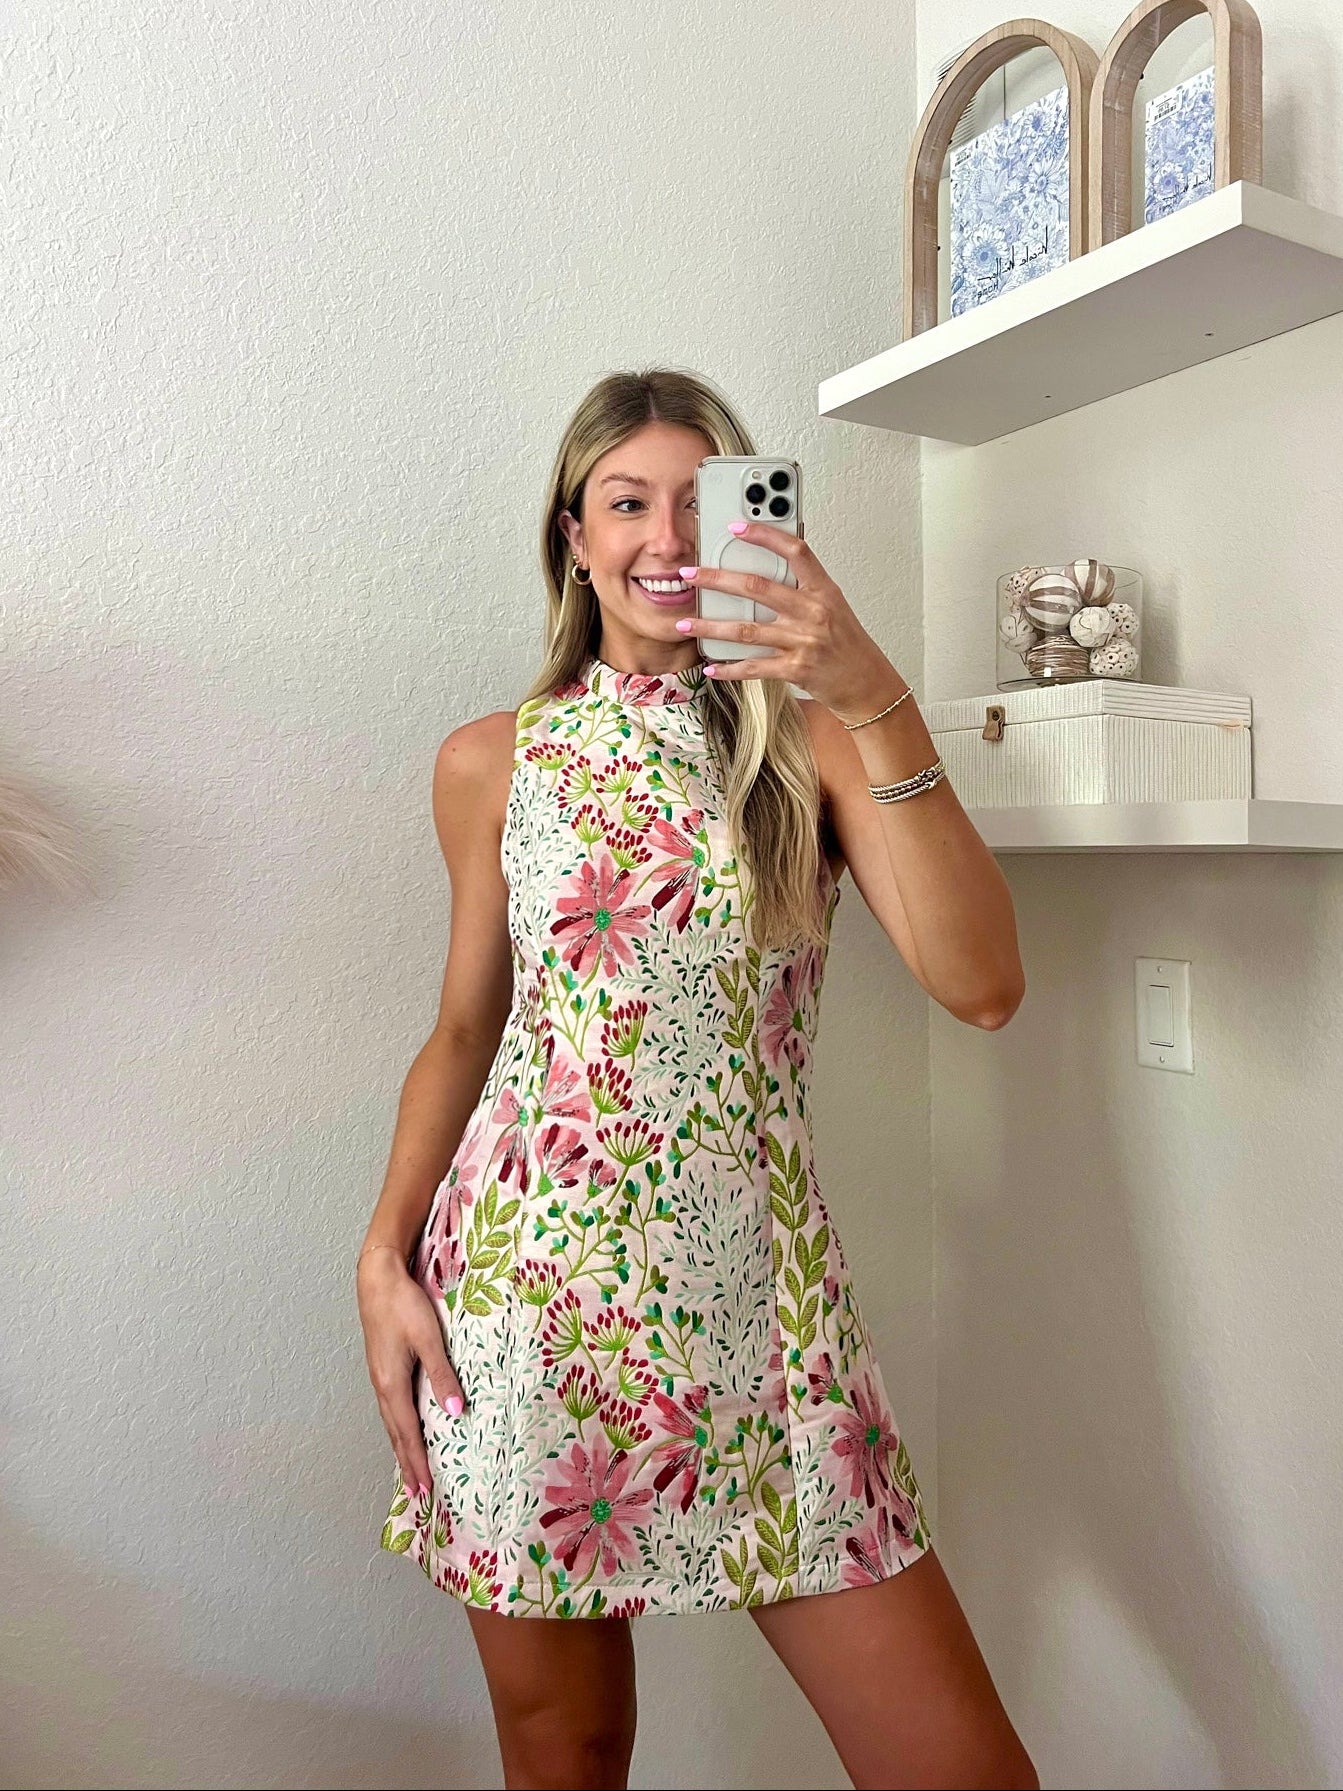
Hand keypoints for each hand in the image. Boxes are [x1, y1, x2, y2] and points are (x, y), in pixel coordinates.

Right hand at [356, 1250, 465, 1496]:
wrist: (377, 1278)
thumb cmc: (404, 1305)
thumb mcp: (428, 1338)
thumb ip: (442, 1374)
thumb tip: (455, 1412)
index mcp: (392, 1384)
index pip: (408, 1433)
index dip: (418, 1461)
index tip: (426, 1488)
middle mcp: (382, 1386)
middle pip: (395, 1434)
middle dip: (407, 1463)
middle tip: (417, 1492)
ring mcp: (380, 1377)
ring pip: (391, 1422)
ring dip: (401, 1447)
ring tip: (411, 1468)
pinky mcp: (382, 1367)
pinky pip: (391, 1407)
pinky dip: (398, 1427)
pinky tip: (405, 1427)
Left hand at [674, 521, 909, 721]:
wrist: (867, 683)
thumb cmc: (848, 644)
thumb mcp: (833, 606)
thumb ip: (804, 587)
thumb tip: (770, 568)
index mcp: (823, 590)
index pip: (795, 550)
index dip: (765, 535)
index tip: (737, 527)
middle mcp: (813, 612)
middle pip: (757, 587)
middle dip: (716, 579)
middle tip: (690, 574)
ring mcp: (803, 642)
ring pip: (746, 630)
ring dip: (710, 627)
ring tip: (685, 624)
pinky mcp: (795, 670)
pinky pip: (754, 667)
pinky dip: (730, 668)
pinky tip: (712, 666)